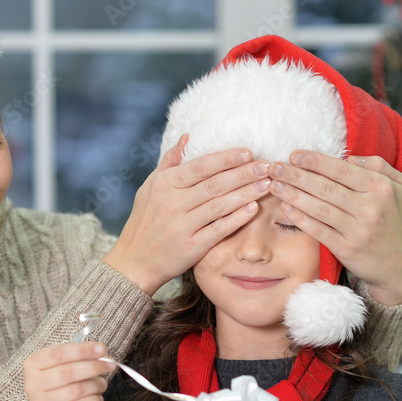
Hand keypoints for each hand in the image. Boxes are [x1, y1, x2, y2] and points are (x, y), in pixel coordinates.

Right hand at [23, 342, 116, 400]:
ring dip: (95, 385)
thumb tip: (102, 354)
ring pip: (76, 390)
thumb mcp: (60, 365)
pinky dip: (94, 400)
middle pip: (68, 372)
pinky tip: (98, 396)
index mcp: (33, 364)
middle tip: (110, 364)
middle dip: (93, 367)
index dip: (82, 350)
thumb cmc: (58, 382)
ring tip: (102, 383)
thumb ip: (78, 357)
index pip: (59, 354)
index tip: (102, 349)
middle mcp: (32, 383)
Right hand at [102, 134, 270, 295]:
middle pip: (215, 184)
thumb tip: (186, 138)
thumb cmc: (143, 222)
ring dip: (246, 193)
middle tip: (267, 165)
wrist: (134, 262)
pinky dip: (236, 219)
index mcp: (164, 185)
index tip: (248, 152)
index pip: (200, 166)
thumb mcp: (148, 189)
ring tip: (267, 184)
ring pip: (220, 205)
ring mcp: (182, 226)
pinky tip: (253, 209)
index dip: (226, 159)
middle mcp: (172, 203)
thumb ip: (168, 163)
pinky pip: (218, 230)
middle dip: (244, 173)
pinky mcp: (191, 247)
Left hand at [268, 150, 401, 305]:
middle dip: (297, 175)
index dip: (315, 161)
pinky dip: (300, 219)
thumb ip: (378, 166)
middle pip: (326, 187)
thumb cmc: (393, 219)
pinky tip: (285, 208)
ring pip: (319, 208)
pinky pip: (319, 230)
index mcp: (380, 187)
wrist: (399, 262)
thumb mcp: (398, 188)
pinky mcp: (347, 248)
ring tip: (274, 185)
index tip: (294, 155)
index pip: (342, 170)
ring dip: (293, 195)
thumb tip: (350, 156)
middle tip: (274, 167)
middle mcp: (370, 207)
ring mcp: (358, 229)